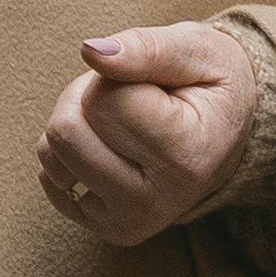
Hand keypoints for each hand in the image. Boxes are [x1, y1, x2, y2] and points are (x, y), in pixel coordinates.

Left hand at [37, 21, 260, 249]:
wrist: (227, 137)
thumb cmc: (210, 85)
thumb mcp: (195, 50)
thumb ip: (146, 48)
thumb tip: (90, 51)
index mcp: (187, 157)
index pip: (105, 100)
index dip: (118, 74)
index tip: (153, 83)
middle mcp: (156, 201)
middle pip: (67, 130)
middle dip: (88, 96)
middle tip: (130, 96)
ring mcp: (128, 221)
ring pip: (52, 151)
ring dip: (78, 120)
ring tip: (123, 120)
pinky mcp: (105, 228)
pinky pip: (48, 174)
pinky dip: (70, 150)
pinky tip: (112, 148)